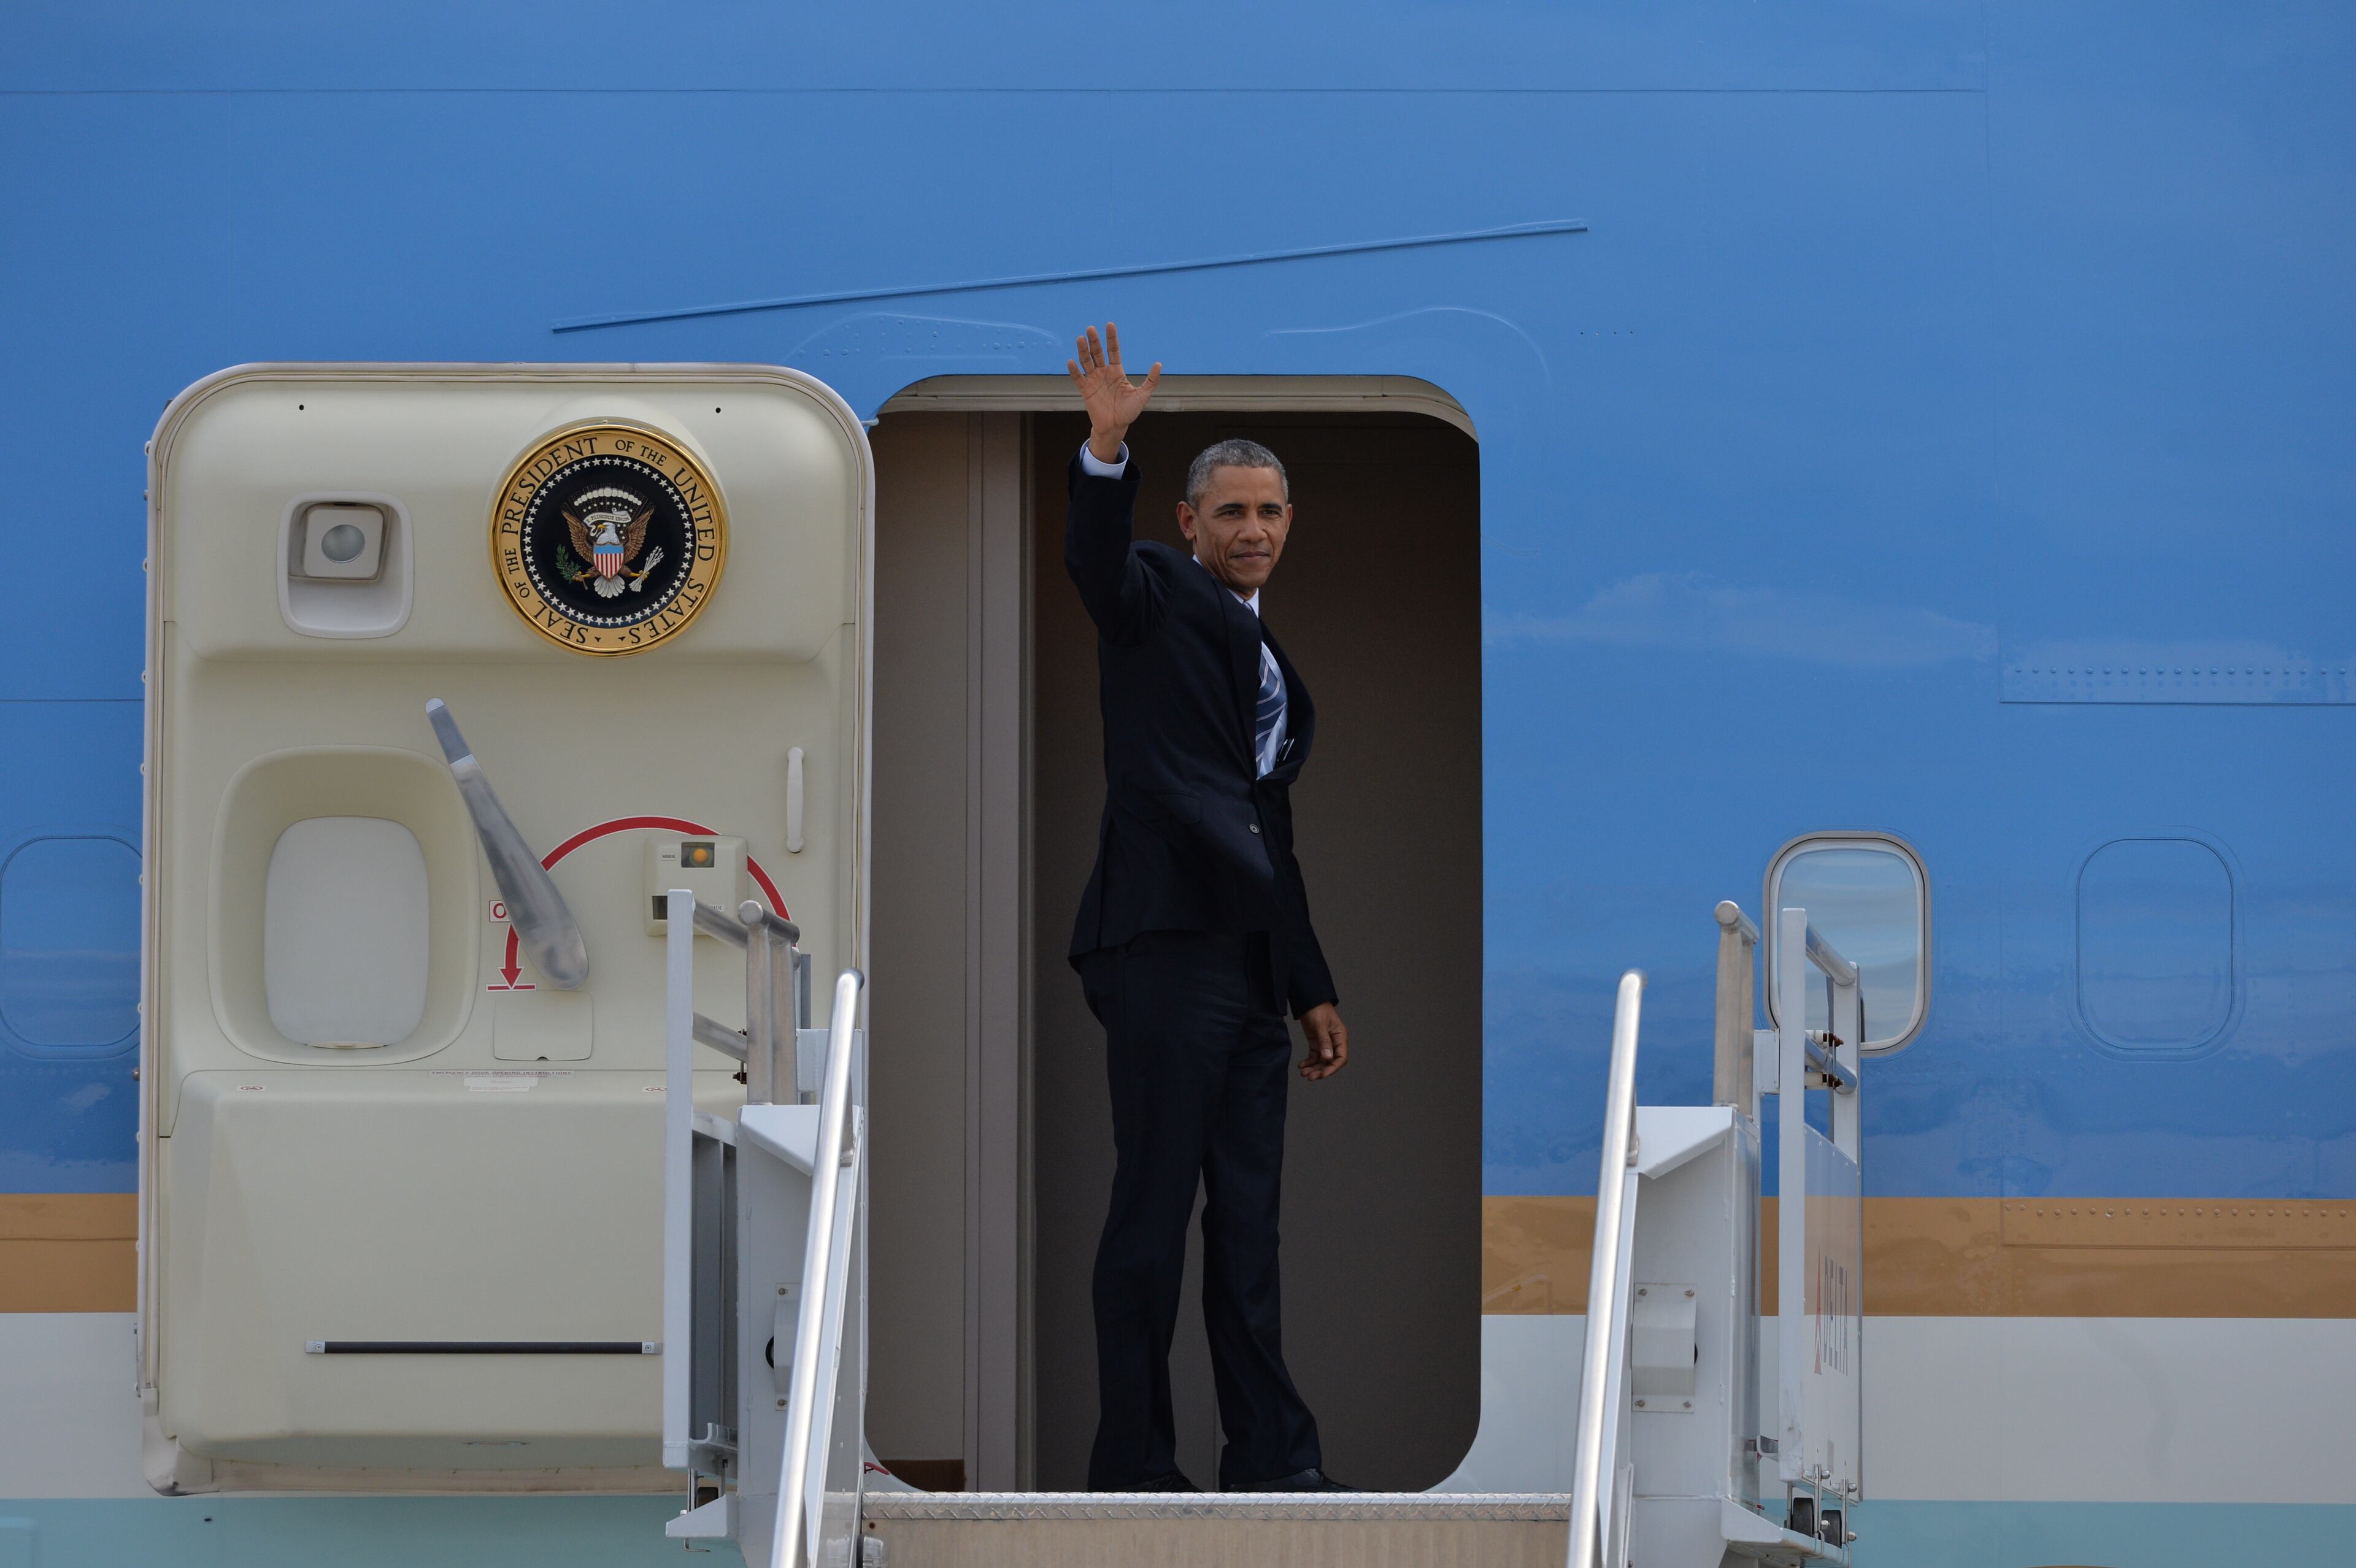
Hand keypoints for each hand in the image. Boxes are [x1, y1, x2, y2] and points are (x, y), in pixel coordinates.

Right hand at [1067, 322, 1161, 462]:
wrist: (1116, 427)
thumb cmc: (1129, 411)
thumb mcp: (1142, 396)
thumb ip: (1151, 381)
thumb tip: (1159, 364)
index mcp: (1117, 371)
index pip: (1113, 350)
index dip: (1111, 338)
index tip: (1109, 325)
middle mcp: (1104, 373)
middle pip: (1098, 353)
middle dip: (1094, 341)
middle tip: (1091, 328)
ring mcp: (1094, 381)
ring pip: (1087, 362)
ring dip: (1083, 351)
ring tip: (1080, 339)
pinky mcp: (1086, 391)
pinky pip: (1079, 379)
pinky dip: (1074, 371)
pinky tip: (1072, 361)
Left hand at [1297, 1003, 1348, 1080]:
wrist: (1307, 1000)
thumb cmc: (1317, 1008)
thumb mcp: (1320, 1025)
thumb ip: (1324, 1041)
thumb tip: (1328, 1058)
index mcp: (1340, 1037)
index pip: (1341, 1058)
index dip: (1333, 1068)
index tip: (1322, 1075)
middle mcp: (1334, 1042)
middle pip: (1330, 1062)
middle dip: (1321, 1071)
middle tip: (1310, 1077)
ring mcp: (1325, 1043)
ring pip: (1321, 1061)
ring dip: (1314, 1068)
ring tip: (1303, 1073)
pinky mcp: (1316, 1043)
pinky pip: (1314, 1056)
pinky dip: (1308, 1062)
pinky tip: (1301, 1065)